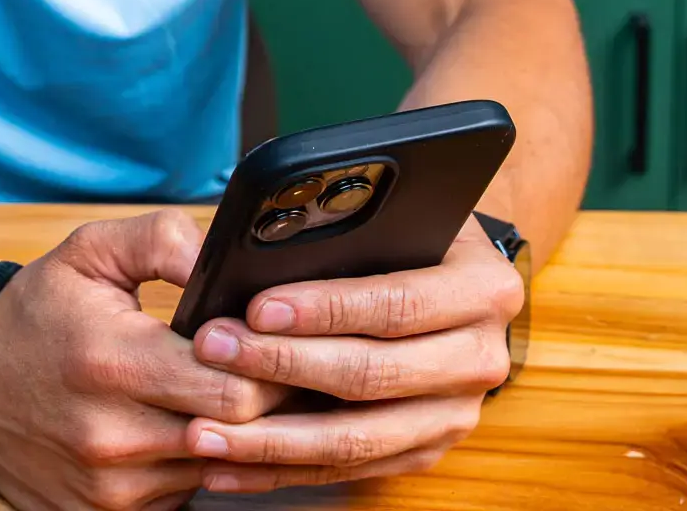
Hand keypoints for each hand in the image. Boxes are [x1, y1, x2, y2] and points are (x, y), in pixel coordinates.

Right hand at [0, 210, 293, 510]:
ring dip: (228, 435)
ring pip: (214, 470)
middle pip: (236, 434)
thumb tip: (221, 262)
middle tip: (264, 368)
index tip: (264, 340)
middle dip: (262, 399)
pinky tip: (180, 428)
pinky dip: (192, 466)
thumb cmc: (36, 313)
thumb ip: (164, 241)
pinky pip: (180, 496)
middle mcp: (110, 436)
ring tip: (219, 395)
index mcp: (112, 362)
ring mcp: (107, 487)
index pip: (235, 386)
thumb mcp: (91, 252)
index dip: (265, 362)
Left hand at [184, 215, 524, 492]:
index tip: (257, 309)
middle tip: (213, 352)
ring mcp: (455, 413)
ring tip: (203, 432)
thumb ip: (338, 230)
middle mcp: (480, 357)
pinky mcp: (425, 450)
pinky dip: (279, 471)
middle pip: (373, 374)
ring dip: (270, 440)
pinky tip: (224, 466)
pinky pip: (345, 470)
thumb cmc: (406, 241)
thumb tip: (257, 247)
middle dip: (283, 366)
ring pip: (357, 439)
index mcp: (483, 289)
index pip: (397, 304)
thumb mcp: (394, 216)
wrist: (449, 289)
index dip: (326, 309)